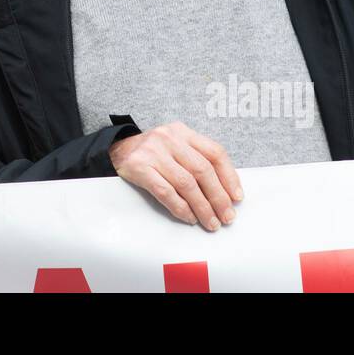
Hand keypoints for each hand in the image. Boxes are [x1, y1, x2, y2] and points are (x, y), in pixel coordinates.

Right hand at [108, 121, 241, 229]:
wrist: (117, 149)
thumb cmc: (153, 152)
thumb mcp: (176, 146)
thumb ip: (197, 160)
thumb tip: (225, 191)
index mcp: (183, 132)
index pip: (214, 152)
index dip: (229, 177)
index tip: (236, 197)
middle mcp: (169, 138)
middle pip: (202, 170)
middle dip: (218, 197)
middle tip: (226, 216)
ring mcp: (153, 152)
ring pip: (186, 183)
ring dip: (202, 207)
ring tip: (210, 222)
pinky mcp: (139, 167)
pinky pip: (165, 191)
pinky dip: (180, 207)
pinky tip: (189, 217)